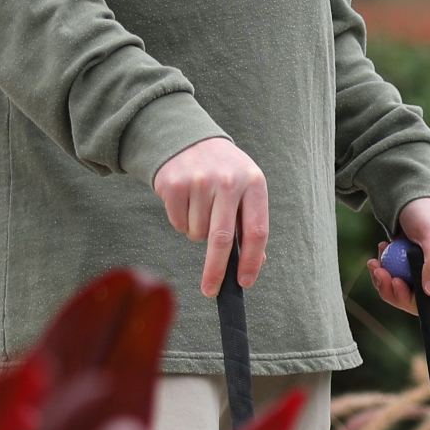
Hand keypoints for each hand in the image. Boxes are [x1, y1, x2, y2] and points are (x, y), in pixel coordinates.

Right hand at [154, 135, 267, 294]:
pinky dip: (182, 223)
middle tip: (211, 290)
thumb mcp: (246, 187)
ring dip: (198, 234)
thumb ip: (251, 221)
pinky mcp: (173, 184)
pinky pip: (178, 224)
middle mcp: (227, 180)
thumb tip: (256, 262)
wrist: (189, 138)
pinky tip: (186, 202)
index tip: (245, 283)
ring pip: (197, 233)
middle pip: (221, 239)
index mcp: (253, 183)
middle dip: (216, 271)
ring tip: (201, 209)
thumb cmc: (225, 172)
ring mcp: (198, 180)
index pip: (256, 231)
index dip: (252, 261)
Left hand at [370, 196, 429, 313]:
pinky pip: (395, 276)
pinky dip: (384, 267)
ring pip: (401, 289)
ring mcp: (425, 271)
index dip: (408, 299)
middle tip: (378, 269)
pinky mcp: (411, 264)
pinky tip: (380, 250)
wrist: (415, 194)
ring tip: (375, 261)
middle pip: (412, 300)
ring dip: (384, 279)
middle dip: (390, 289)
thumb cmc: (427, 212)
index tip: (393, 280)